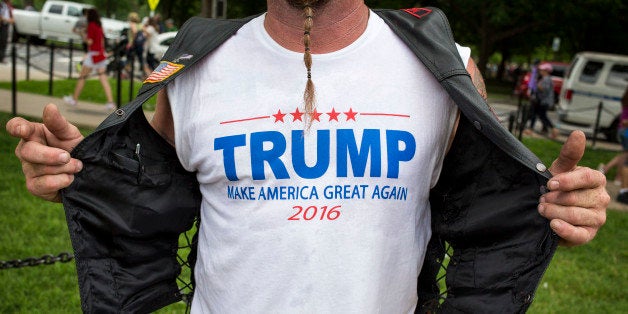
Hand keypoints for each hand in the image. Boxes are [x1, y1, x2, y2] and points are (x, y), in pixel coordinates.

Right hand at [5, 104, 84, 201]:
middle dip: (51, 155)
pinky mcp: (34, 186)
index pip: (16, 126)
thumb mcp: (70, 133)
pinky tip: (70, 178)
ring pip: (40, 169)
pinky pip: (43, 184)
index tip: (23, 130)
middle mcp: (26, 150)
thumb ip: (59, 122)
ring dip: (65, 168)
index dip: (17, 127)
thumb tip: (50, 107)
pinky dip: (61, 181)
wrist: (85, 171)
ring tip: (77, 166)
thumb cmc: (73, 147)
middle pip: (28, 151)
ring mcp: (28, 169)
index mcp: (33, 133)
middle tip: (68, 156)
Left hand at [538, 130, 608, 245]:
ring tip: (541, 208)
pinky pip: (579, 234)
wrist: (551, 210)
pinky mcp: (589, 234)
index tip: (549, 183)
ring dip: (553, 212)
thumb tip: (579, 134)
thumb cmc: (558, 186)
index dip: (566, 181)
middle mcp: (602, 198)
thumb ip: (569, 154)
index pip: (587, 178)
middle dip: (554, 198)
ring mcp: (598, 218)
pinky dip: (564, 230)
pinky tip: (552, 225)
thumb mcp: (560, 169)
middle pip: (577, 198)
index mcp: (597, 179)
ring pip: (575, 215)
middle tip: (541, 198)